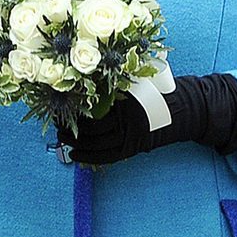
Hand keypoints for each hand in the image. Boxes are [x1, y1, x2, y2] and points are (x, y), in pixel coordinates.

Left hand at [61, 73, 236, 167]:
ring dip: (75, 142)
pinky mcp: (133, 148)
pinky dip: (88, 157)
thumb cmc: (155, 90)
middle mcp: (127, 118)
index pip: (91, 106)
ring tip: (62, 139)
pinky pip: (106, 157)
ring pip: (96, 143)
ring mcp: (130, 135)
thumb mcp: (134, 79)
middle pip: (90, 127)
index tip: (58, 107)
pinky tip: (75, 154)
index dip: (72, 109)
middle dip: (69, 127)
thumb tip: (78, 87)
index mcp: (125, 98)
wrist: (180, 110)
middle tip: (56, 125)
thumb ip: (111, 82)